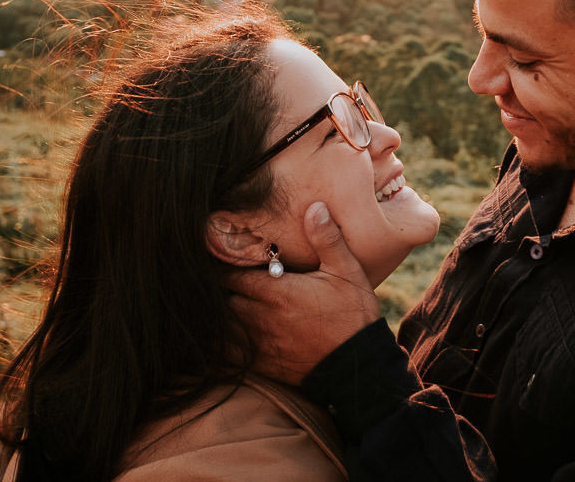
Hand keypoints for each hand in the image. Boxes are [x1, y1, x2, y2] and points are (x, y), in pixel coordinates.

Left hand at [227, 202, 380, 385]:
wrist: (359, 367)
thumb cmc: (353, 315)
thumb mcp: (347, 272)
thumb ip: (327, 239)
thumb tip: (315, 207)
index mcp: (276, 291)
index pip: (230, 274)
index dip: (221, 264)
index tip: (218, 256)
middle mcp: (260, 317)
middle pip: (221, 298)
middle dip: (218, 289)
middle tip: (215, 278)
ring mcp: (259, 343)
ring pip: (221, 326)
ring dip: (219, 315)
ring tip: (216, 305)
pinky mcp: (262, 364)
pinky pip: (228, 354)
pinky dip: (221, 343)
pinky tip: (222, 336)